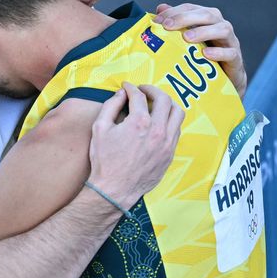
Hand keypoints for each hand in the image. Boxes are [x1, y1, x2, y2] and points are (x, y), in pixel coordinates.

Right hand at [88, 82, 183, 209]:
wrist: (115, 190)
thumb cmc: (105, 161)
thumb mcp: (99, 128)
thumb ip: (111, 106)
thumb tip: (121, 93)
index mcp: (139, 122)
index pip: (139, 96)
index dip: (131, 88)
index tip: (127, 87)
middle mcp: (157, 130)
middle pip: (164, 99)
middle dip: (153, 90)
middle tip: (143, 90)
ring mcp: (166, 143)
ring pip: (177, 113)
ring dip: (167, 103)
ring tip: (156, 103)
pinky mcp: (170, 154)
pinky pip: (177, 130)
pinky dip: (170, 120)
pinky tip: (159, 122)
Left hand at [154, 3, 247, 96]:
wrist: (225, 80)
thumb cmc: (203, 57)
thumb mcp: (187, 41)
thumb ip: (176, 24)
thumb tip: (160, 9)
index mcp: (207, 18)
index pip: (190, 8)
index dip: (174, 12)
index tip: (157, 21)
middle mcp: (220, 25)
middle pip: (206, 15)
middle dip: (185, 18)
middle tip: (168, 26)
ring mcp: (230, 41)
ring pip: (222, 30)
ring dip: (203, 32)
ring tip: (186, 38)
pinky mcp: (236, 58)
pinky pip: (230, 53)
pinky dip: (218, 53)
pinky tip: (205, 54)